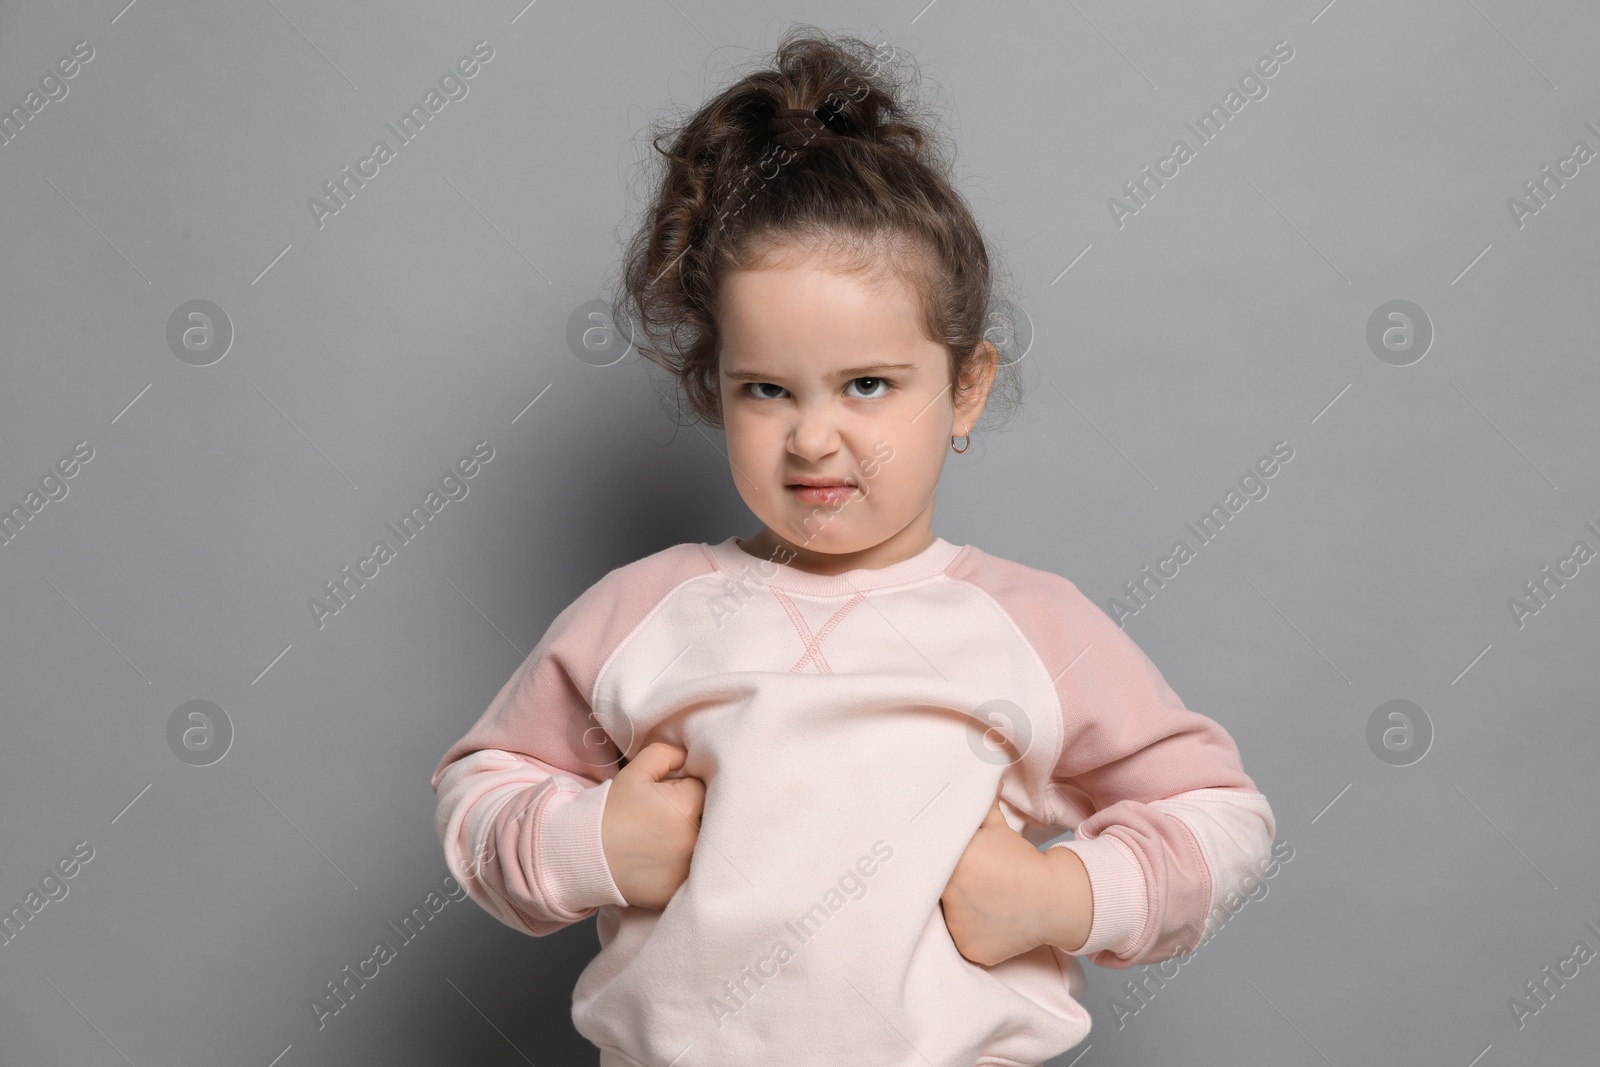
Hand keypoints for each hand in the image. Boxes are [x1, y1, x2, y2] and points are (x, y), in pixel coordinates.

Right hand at [600, 741, 704, 909]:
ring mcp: (688, 868)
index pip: (700, 788)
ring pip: (700, 845)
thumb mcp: (635, 772)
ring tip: (659, 840)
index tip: (661, 797)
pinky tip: (657, 861)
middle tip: (660, 818)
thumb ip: (664, 754)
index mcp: (687, 806)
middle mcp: (694, 839)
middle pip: (705, 816)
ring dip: (687, 839)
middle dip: (689, 813)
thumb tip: (686, 755)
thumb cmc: (612, 811)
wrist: (586, 854)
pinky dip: (678, 865)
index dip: (680, 788)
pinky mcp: (680, 889)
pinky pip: (689, 871)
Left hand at [940, 796, 1087, 965]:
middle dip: (939, 886)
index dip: (928, 863)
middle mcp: (950, 893)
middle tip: (957, 883)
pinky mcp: (969, 948)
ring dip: (954, 910)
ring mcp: (958, 925)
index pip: (924, 862)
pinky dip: (969, 933)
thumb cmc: (1021, 860)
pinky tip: (986, 922)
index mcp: (953, 860)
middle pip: (931, 890)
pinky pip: (960, 941)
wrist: (1053, 898)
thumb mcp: (996, 828)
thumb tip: (975, 776)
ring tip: (977, 902)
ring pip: (944, 918)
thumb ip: (977, 806)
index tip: (934, 863)